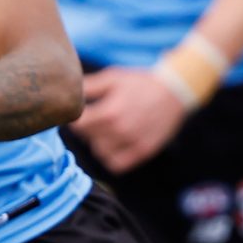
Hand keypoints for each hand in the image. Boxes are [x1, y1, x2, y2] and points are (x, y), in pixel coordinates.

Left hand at [70, 65, 188, 172]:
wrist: (175, 90)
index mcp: (109, 112)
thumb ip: (89, 86)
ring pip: (100, 152)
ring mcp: (132, 142)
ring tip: (105, 131)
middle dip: (86, 129)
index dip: (74, 119)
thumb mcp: (113, 78)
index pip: (78, 125)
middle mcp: (120, 130)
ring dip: (98, 143)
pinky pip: (117, 164)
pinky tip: (113, 144)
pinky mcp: (143, 151)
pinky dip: (111, 157)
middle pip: (87, 139)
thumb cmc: (141, 83)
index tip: (78, 114)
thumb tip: (67, 91)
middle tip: (93, 120)